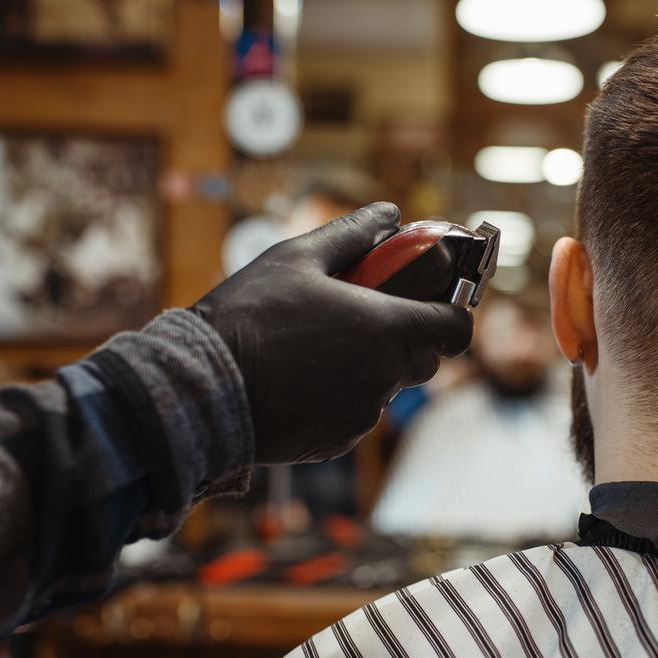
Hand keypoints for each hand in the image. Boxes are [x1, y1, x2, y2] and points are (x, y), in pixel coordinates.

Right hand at [195, 203, 473, 464]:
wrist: (201, 390)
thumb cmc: (249, 316)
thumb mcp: (296, 257)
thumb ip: (352, 233)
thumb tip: (388, 213)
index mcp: (388, 330)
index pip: (456, 329)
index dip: (451, 313)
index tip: (431, 301)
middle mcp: (384, 379)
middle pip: (424, 360)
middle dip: (405, 338)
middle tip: (363, 316)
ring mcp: (361, 417)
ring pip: (385, 389)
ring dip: (367, 369)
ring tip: (316, 347)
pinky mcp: (335, 443)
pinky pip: (353, 416)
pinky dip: (338, 399)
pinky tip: (298, 381)